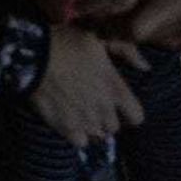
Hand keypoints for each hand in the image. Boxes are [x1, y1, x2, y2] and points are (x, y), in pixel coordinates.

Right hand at [29, 25, 144, 147]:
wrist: (34, 57)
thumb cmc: (67, 43)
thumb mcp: (99, 38)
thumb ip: (127, 51)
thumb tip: (146, 67)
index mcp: (115, 88)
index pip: (136, 116)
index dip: (129, 112)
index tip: (118, 105)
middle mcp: (104, 109)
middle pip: (114, 127)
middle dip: (107, 118)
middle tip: (93, 105)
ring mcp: (85, 120)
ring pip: (97, 135)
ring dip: (92, 126)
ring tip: (80, 113)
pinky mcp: (65, 127)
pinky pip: (80, 142)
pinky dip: (76, 134)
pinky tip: (69, 120)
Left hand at [77, 0, 180, 47]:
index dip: (92, 4)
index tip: (71, 8)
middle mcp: (171, 4)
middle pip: (129, 29)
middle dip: (107, 28)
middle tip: (91, 21)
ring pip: (143, 39)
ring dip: (124, 32)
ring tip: (110, 21)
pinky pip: (160, 43)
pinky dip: (146, 35)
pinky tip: (141, 20)